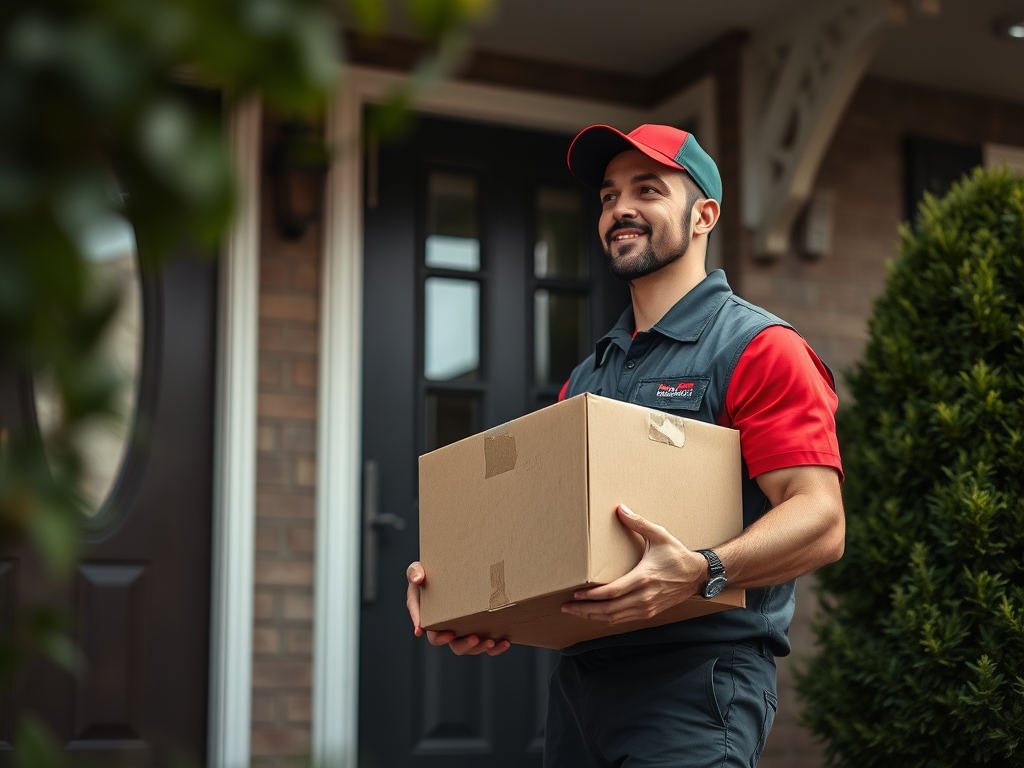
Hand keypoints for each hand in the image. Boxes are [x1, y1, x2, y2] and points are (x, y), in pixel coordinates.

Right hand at [406, 561, 511, 655]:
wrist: (449, 571)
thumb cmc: (428, 574)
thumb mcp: (417, 571)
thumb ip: (415, 573)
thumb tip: (417, 579)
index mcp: (430, 619)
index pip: (431, 632)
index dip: (438, 637)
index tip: (447, 635)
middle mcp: (447, 628)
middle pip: (453, 645)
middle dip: (464, 644)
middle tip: (474, 637)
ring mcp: (463, 630)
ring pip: (471, 647)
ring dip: (481, 647)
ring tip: (491, 641)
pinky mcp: (478, 628)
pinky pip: (485, 643)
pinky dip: (495, 647)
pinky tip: (504, 642)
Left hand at [560, 505, 707, 624]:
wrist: (697, 576)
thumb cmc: (677, 555)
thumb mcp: (660, 535)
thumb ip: (639, 522)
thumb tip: (620, 509)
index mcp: (643, 578)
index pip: (612, 593)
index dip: (592, 597)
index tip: (576, 595)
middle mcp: (644, 597)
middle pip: (609, 610)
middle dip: (585, 610)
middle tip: (566, 607)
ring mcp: (646, 607)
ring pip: (615, 618)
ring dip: (593, 616)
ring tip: (575, 612)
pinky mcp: (648, 612)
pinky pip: (623, 619)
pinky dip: (607, 618)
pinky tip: (595, 615)